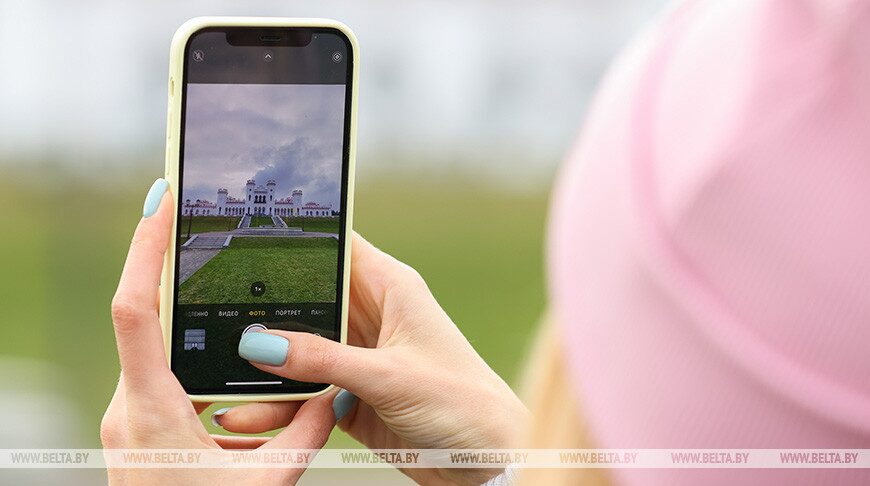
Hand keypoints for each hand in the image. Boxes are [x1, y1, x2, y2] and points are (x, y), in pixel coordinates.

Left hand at [100, 179, 336, 484]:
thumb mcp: (266, 482)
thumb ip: (306, 434)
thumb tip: (336, 393)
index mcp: (152, 409)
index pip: (135, 312)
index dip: (145, 251)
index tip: (161, 203)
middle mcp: (129, 403)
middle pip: (145, 316)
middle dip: (171, 266)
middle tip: (197, 218)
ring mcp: (130, 414)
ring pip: (159, 347)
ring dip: (190, 317)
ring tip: (219, 280)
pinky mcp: (140, 424)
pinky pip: (165, 374)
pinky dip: (197, 357)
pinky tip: (229, 362)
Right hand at [217, 233, 529, 484]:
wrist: (485, 461)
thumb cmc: (462, 403)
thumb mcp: (389, 376)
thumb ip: (323, 360)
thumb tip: (261, 344)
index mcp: (391, 288)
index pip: (338, 247)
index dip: (296, 238)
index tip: (246, 233)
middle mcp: (373, 316)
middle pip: (308, 300)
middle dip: (266, 311)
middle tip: (217, 318)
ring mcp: (360, 356)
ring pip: (300, 349)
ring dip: (268, 364)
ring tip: (223, 377)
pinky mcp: (352, 394)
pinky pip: (305, 391)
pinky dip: (280, 402)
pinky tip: (251, 411)